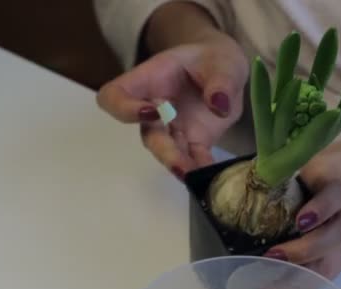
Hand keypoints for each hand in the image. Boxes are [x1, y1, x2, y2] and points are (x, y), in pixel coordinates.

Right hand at [96, 31, 248, 177]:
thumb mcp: (222, 60)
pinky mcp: (193, 142)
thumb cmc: (213, 58)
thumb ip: (220, 80)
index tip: (151, 112)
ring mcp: (173, 129)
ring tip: (196, 177)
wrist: (225, 72)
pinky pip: (193, 159)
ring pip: (168, 151)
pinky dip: (202, 169)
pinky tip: (213, 177)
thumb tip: (219, 105)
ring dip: (180, 165)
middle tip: (181, 165)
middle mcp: (154, 109)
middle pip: (148, 134)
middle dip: (164, 151)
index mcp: (150, 80)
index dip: (124, 108)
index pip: (115, 96)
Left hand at [264, 139, 340, 278]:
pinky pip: (324, 278)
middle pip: (330, 238)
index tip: (302, 220)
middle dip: (301, 250)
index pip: (334, 198)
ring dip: (294, 281)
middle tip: (272, 254)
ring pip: (325, 265)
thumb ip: (297, 169)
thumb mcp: (328, 156)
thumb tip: (257, 178)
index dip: (319, 209)